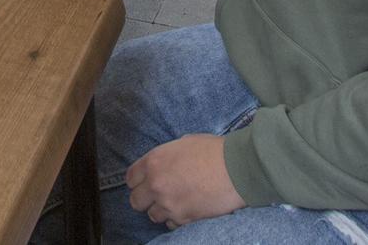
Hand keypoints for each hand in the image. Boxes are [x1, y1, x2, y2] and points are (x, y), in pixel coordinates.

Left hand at [127, 135, 245, 230]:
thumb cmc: (214, 151)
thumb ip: (167, 155)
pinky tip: (186, 209)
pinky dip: (175, 219)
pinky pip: (170, 224)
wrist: (237, 169)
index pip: (130, 178)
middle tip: (158, 194)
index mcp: (154, 161)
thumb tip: (164, 163)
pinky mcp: (183, 218)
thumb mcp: (184, 143)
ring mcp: (168, 203)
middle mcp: (156, 183)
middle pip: (135, 201)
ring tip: (176, 201)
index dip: (138, 181)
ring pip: (152, 215)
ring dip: (161, 209)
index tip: (146, 182)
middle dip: (145, 198)